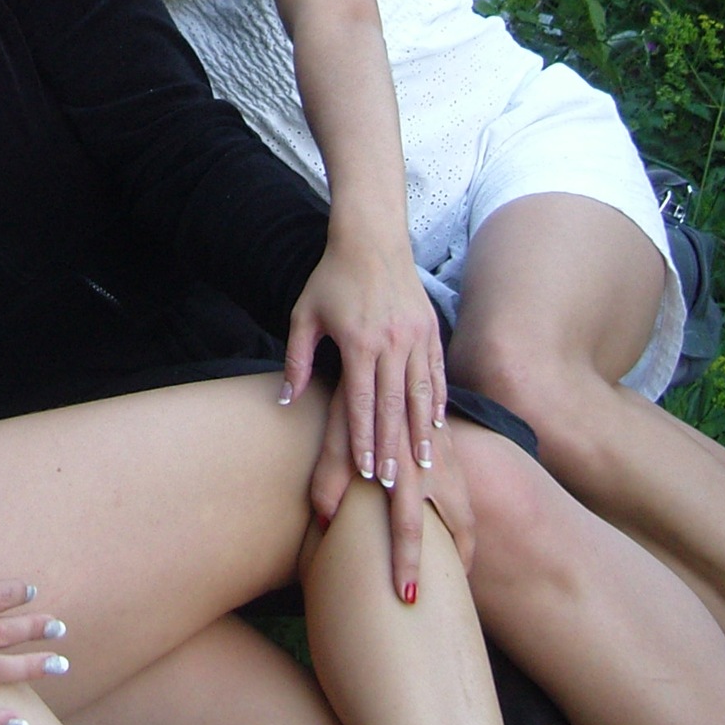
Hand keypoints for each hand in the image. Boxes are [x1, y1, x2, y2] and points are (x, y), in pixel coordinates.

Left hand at [281, 230, 444, 499]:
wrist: (370, 240)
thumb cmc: (331, 278)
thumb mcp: (305, 315)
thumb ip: (296, 359)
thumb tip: (286, 399)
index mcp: (359, 342)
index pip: (361, 402)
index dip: (363, 439)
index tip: (367, 471)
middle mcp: (392, 343)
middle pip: (393, 406)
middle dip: (393, 447)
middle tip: (397, 484)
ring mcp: (416, 337)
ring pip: (420, 394)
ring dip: (421, 431)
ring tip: (424, 462)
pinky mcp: (431, 330)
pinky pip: (436, 373)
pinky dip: (437, 400)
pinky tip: (437, 424)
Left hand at [307, 399, 476, 601]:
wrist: (381, 316)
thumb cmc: (354, 381)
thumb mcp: (330, 417)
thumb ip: (328, 469)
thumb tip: (325, 517)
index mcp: (400, 458)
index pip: (408, 521)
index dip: (408, 560)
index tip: (406, 595)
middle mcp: (429, 452)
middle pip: (452, 518)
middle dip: (451, 562)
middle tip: (440, 595)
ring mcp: (442, 438)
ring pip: (465, 501)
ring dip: (461, 540)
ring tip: (454, 569)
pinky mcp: (443, 425)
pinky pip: (461, 477)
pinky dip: (460, 507)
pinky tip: (452, 526)